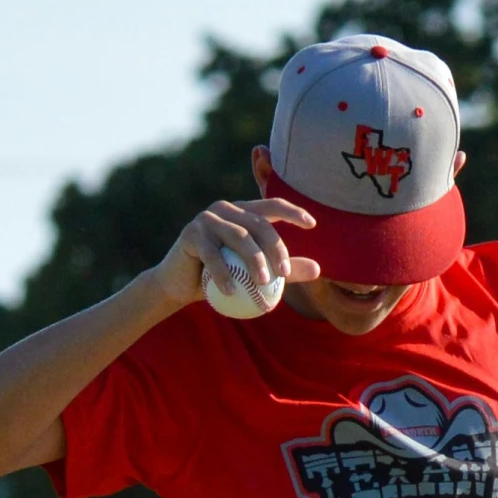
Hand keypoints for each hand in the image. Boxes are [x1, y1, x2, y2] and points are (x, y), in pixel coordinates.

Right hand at [149, 198, 323, 306]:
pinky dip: (223, 273)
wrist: (178, 285)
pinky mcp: (190, 234)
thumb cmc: (220, 278)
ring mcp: (206, 219)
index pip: (272, 206)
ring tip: (263, 284)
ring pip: (238, 236)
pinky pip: (212, 254)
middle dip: (276, 248)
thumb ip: (284, 270)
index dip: (293, 211)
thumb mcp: (255, 274)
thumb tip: (319, 269)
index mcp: (242, 213)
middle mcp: (225, 210)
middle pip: (258, 223)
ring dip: (254, 260)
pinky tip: (232, 291)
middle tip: (284, 274)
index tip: (312, 225)